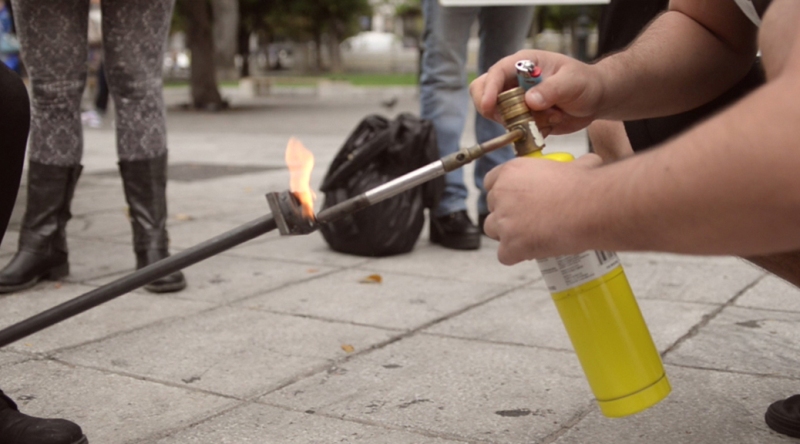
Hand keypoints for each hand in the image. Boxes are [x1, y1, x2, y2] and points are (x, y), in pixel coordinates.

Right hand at [470, 49, 602, 135]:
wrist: (595, 100)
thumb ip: (552, 89)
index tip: (489, 106)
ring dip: (513, 122)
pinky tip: (547, 125)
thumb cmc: (585, 82)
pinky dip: (523, 132)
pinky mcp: (520, 117)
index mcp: (523, 63)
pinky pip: (510, 127)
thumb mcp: (572, 82)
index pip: (497, 72)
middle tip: (508, 119)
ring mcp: (515, 100)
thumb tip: (529, 101)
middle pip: (483, 91)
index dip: (489, 89)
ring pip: (495, 113)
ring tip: (544, 119)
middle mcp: (514, 80)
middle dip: (490, 107)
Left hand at [483, 154, 603, 264]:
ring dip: (507, 235)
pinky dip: (517, 256)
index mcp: (512, 171)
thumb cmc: (588, 187)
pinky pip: (504, 255)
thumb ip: (570, 165)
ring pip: (492, 230)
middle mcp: (502, 193)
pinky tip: (532, 252)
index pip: (491, 182)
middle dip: (506, 214)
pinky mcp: (510, 245)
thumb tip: (585, 164)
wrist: (593, 209)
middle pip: (492, 207)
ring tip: (529, 237)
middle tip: (527, 220)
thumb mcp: (577, 165)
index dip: (503, 193)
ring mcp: (503, 221)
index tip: (515, 200)